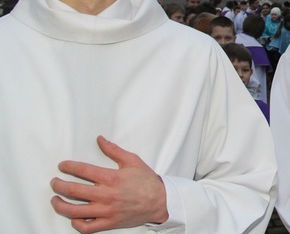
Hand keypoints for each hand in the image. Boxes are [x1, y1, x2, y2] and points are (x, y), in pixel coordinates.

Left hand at [50, 136, 167, 232]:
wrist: (160, 201)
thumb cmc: (146, 181)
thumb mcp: (132, 161)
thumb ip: (114, 150)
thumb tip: (100, 140)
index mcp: (112, 178)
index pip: (83, 170)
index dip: (68, 167)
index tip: (62, 166)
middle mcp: (106, 195)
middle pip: (73, 191)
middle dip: (58, 185)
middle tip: (55, 182)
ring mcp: (106, 211)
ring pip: (75, 211)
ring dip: (60, 205)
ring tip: (55, 200)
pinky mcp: (109, 223)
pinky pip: (87, 227)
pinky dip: (76, 223)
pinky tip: (73, 217)